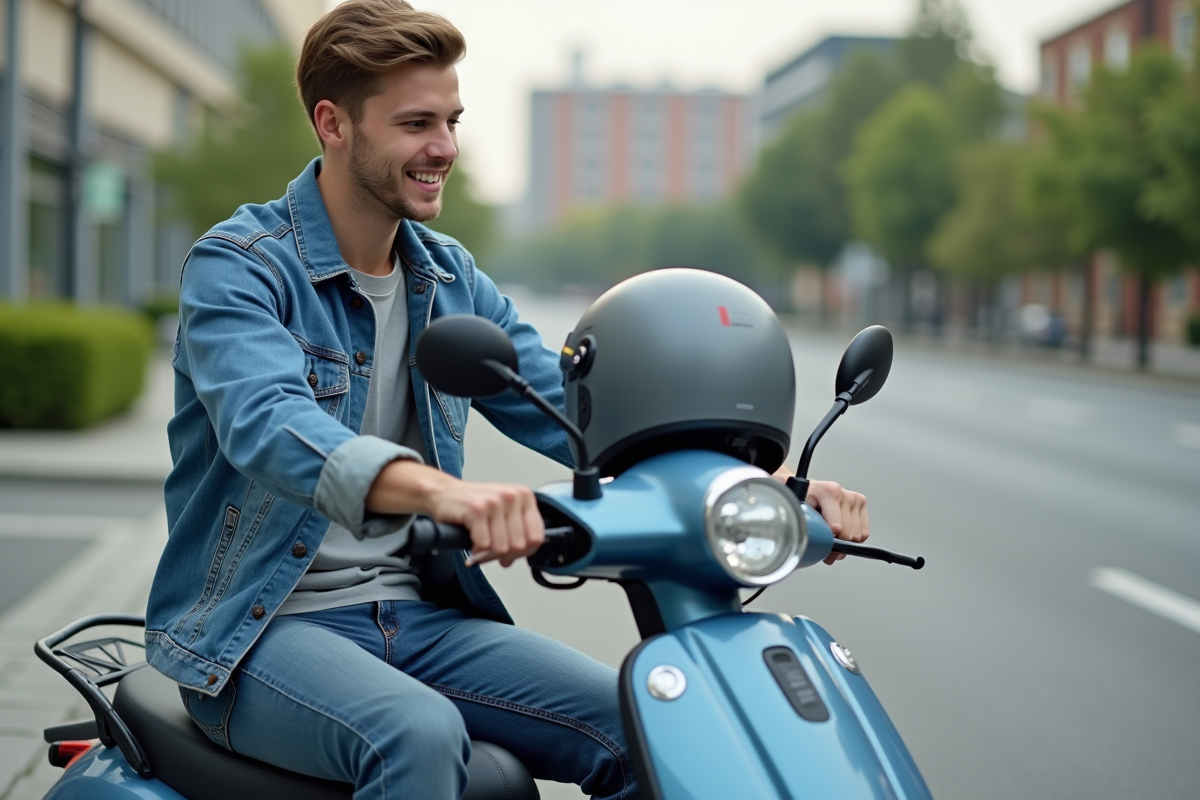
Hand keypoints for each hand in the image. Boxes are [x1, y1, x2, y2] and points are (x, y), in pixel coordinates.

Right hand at [428, 480, 544, 567]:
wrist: (443, 493)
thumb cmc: (472, 504)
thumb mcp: (503, 513)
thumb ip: (516, 532)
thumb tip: (517, 557)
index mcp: (524, 496)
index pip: (536, 536)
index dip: (524, 552)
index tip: (511, 555)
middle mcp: (512, 496)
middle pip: (520, 545)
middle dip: (504, 555)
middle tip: (490, 553)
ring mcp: (495, 502)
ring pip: (502, 547)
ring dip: (488, 554)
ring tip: (480, 546)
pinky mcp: (477, 509)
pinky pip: (484, 545)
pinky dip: (476, 550)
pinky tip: (471, 542)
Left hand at [804, 480, 868, 564]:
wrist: (808, 490)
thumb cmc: (801, 501)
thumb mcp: (798, 512)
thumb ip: (807, 526)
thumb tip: (815, 547)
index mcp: (829, 492)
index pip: (836, 527)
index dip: (828, 541)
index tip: (820, 542)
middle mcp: (845, 494)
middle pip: (848, 535)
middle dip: (836, 545)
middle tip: (823, 544)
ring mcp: (855, 499)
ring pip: (857, 536)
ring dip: (845, 544)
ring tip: (830, 538)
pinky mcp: (861, 504)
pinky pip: (863, 533)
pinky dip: (853, 539)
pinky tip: (840, 534)